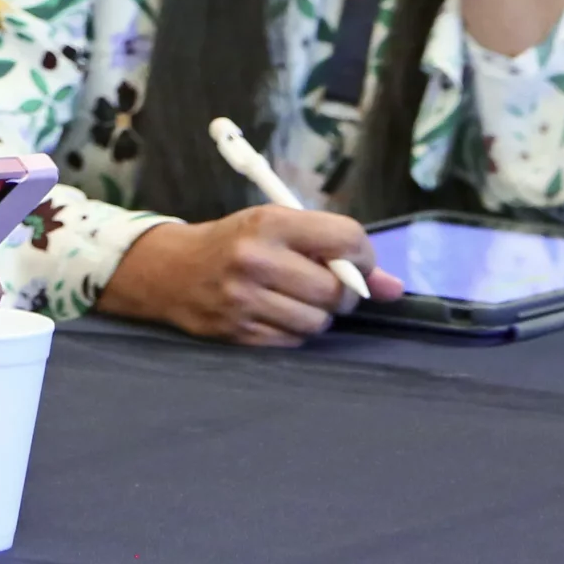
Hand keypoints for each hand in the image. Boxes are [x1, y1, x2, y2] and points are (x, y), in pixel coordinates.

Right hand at [96, 208, 404, 346]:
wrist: (169, 270)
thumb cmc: (232, 243)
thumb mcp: (275, 228)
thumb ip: (333, 250)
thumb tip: (394, 289)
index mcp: (268, 222)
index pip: (345, 239)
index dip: (361, 255)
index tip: (351, 261)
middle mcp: (255, 259)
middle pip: (336, 290)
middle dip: (340, 292)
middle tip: (323, 285)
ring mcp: (244, 299)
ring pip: (319, 321)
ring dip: (316, 315)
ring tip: (293, 299)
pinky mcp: (238, 332)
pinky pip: (294, 341)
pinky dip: (293, 331)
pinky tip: (274, 314)